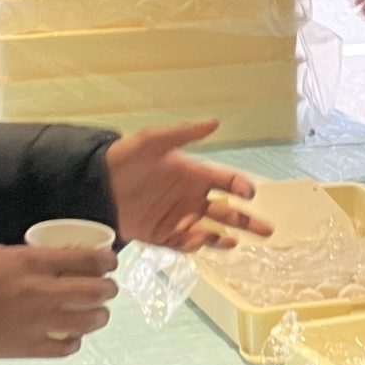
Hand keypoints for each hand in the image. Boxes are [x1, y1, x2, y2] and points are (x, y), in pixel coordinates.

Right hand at [0, 245, 116, 358]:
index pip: (88, 260)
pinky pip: (66, 347)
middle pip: (96, 292)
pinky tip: (72, 336)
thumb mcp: (3, 254)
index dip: (107, 261)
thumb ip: (34, 257)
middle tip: (107, 290)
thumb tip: (61, 258)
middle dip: (108, 289)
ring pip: (88, 321)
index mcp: (34, 263)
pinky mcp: (30, 346)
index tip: (110, 262)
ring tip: (97, 314)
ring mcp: (39, 322)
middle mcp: (43, 292)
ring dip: (98, 316)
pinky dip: (74, 341)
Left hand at [106, 123, 268, 251]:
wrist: (96, 186)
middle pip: (227, 211)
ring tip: (239, 241)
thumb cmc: (125, 158)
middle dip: (248, 220)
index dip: (240, 186)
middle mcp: (191, 198)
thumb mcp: (153, 140)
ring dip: (227, 235)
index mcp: (193, 173)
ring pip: (211, 230)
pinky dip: (198, 243)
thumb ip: (184, 133)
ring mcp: (179, 218)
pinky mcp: (163, 236)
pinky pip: (186, 243)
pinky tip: (206, 240)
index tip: (250, 193)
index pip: (225, 181)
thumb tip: (215, 121)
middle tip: (268, 229)